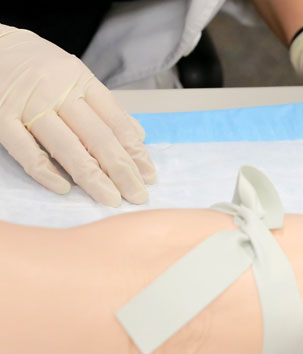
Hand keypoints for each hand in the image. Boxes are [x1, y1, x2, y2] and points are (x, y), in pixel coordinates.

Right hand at [0, 26, 155, 205]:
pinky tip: (64, 188)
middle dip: (121, 170)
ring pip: (66, 146)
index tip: (149, 175)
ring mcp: (28, 105)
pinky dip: (44, 171)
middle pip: (97, 136)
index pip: (115, 121)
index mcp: (81, 80)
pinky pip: (24, 149)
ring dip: (92, 177)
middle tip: (138, 195)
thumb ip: (105, 107)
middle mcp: (58, 91)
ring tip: (111, 198)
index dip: (135, 151)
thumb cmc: (38, 66)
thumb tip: (138, 137)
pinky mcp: (0, 116)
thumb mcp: (76, 75)